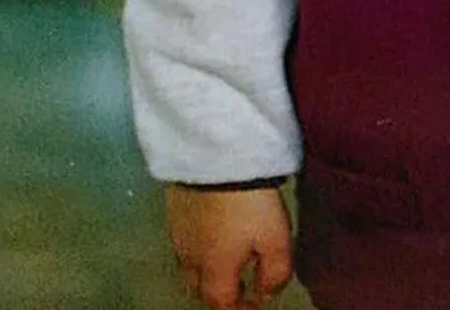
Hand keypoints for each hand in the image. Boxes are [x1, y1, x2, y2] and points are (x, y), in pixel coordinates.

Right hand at [165, 183, 292, 308]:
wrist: (215, 155)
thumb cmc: (249, 202)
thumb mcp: (276, 239)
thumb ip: (275, 273)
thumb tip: (266, 293)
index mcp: (214, 272)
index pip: (224, 305)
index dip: (242, 309)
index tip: (256, 304)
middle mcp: (190, 259)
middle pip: (201, 288)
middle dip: (220, 291)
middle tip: (240, 285)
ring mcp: (177, 232)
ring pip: (190, 262)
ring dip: (208, 266)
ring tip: (228, 256)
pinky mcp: (172, 206)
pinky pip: (185, 236)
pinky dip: (200, 241)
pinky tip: (213, 227)